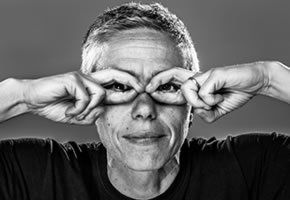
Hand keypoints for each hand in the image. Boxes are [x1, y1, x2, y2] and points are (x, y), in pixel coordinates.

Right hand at [22, 70, 141, 124]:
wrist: (33, 100)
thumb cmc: (55, 106)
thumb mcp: (78, 115)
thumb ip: (91, 113)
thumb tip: (103, 109)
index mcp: (91, 86)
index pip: (113, 83)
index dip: (127, 86)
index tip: (140, 90)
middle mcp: (88, 79)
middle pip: (113, 74)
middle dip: (129, 79)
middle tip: (141, 87)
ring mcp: (80, 77)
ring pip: (99, 94)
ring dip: (89, 109)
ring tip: (75, 114)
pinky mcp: (72, 79)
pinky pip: (85, 98)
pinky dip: (78, 109)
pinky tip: (68, 111)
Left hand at [146, 62, 269, 122]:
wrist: (254, 82)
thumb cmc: (234, 94)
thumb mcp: (216, 110)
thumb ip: (204, 112)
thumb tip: (196, 111)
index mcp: (198, 84)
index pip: (176, 83)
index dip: (163, 88)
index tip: (150, 92)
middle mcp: (199, 77)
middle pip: (174, 74)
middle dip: (158, 79)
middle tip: (147, 87)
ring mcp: (205, 75)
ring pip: (188, 90)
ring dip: (199, 102)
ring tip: (215, 102)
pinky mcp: (213, 74)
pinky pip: (204, 94)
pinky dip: (212, 101)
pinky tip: (222, 97)